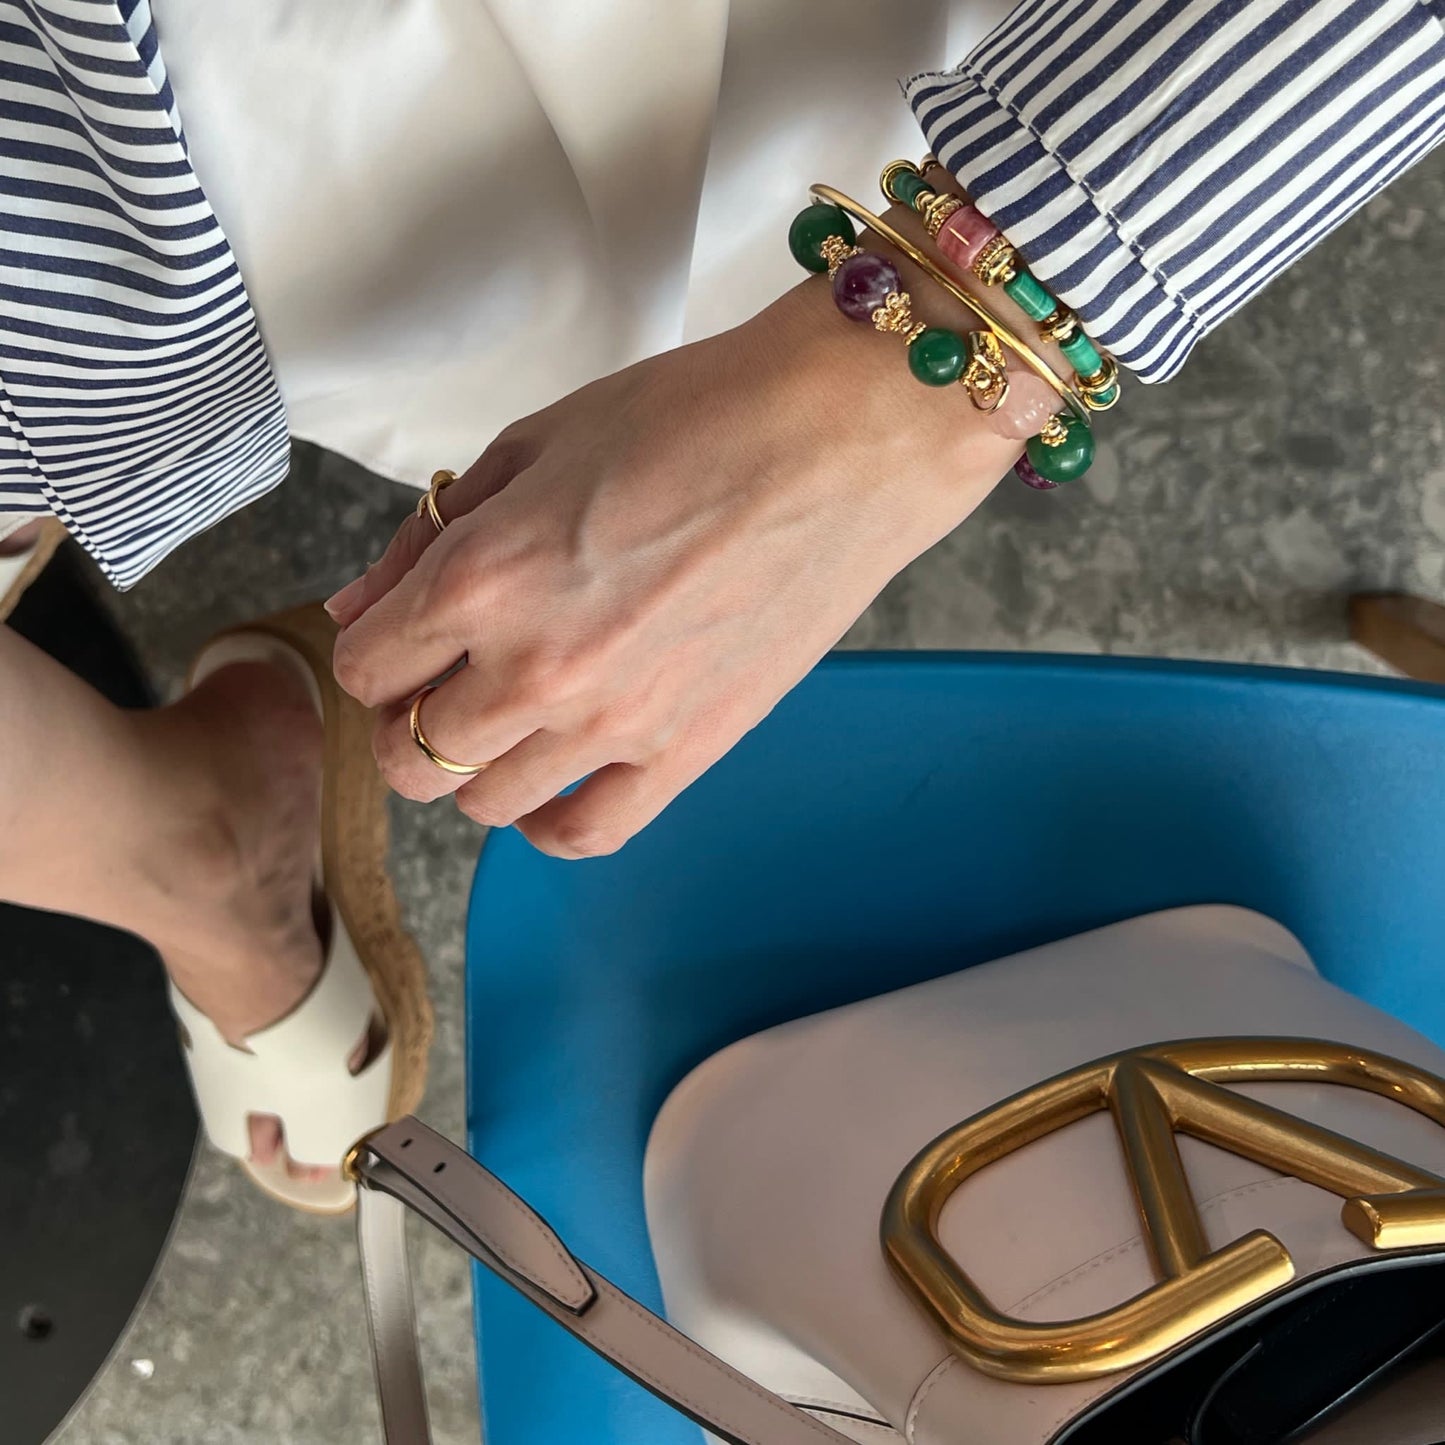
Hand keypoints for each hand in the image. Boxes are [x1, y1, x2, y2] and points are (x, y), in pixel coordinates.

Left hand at [328, 245, 1021, 856]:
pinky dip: (551, 824)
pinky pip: (586, 835)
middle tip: (445, 686)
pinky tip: (556, 787)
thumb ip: (427, 536)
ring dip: (477, 769)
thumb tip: (360, 609)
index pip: (366, 670)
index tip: (405, 639)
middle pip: (409, 760)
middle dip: (407, 724)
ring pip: (484, 806)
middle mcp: (533, 668)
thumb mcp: (533, 443)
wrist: (839, 438)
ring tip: (513, 722)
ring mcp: (613, 724)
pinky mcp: (688, 753)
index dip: (376, 652)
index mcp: (481, 578)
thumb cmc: (693, 415)